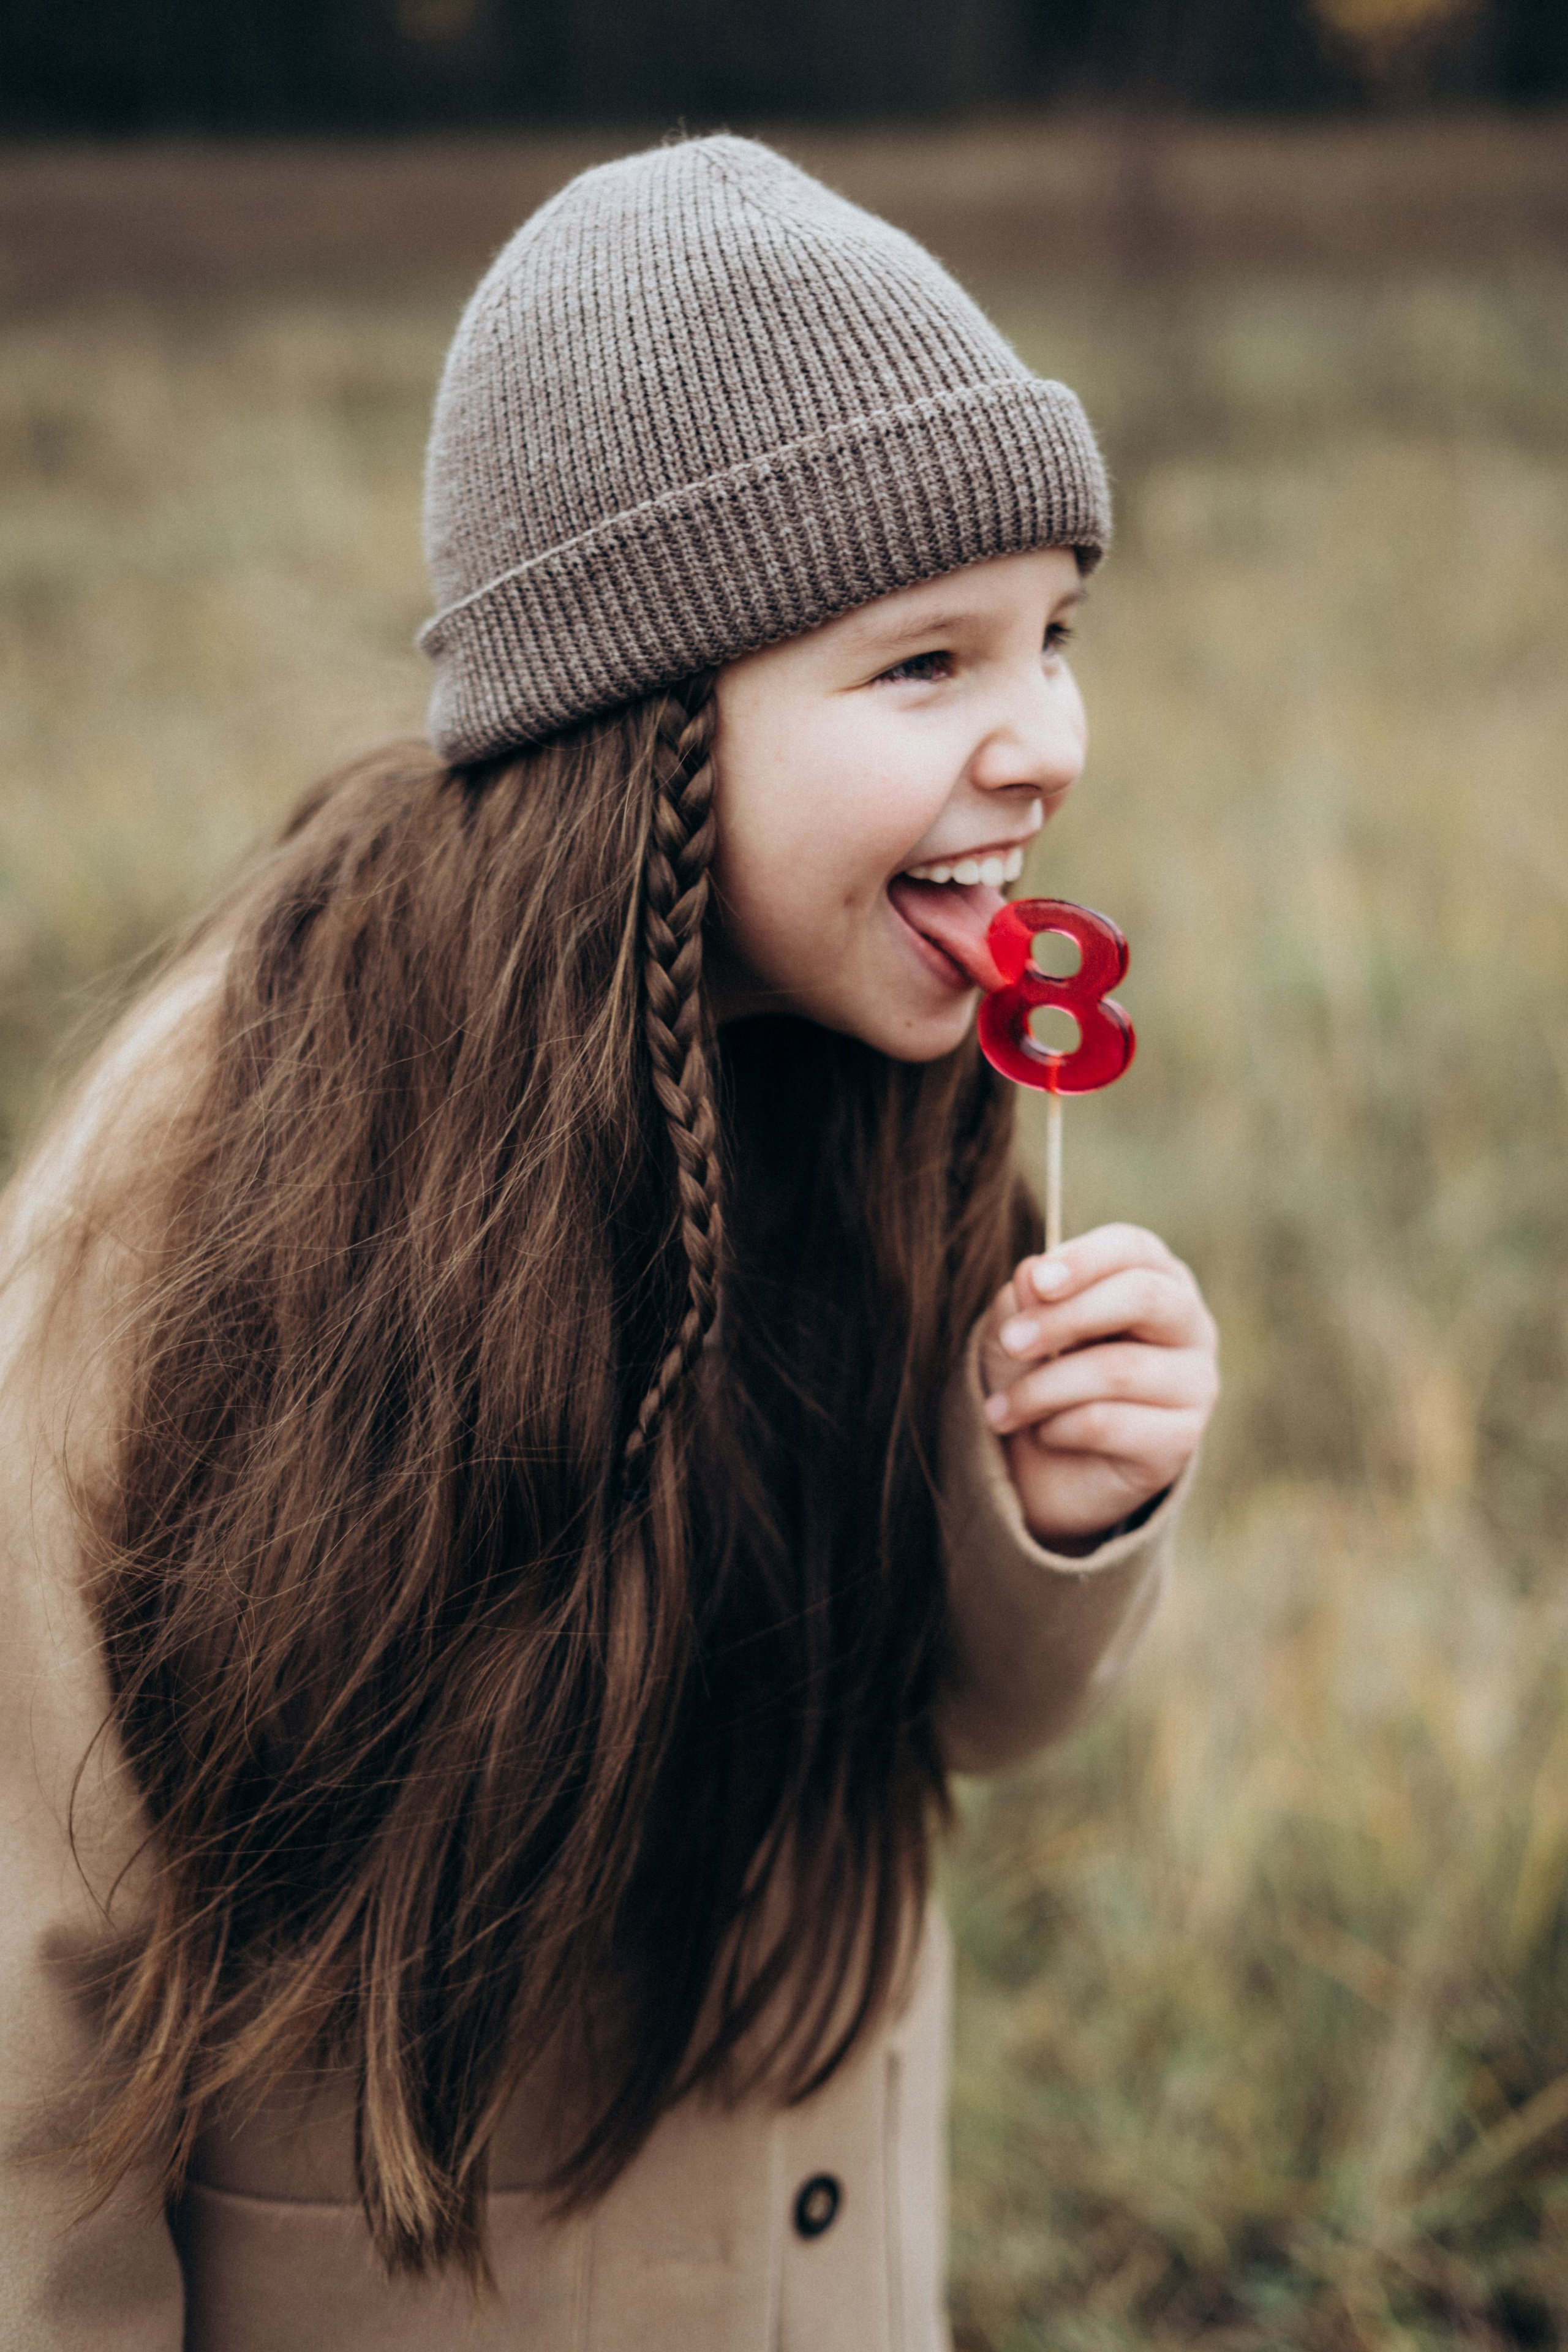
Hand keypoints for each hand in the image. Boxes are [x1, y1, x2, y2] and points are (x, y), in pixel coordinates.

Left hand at [977, 1223, 1217, 1549]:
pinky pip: (1109, 1423)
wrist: (1049, 1469)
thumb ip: (1027, 1300)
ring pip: (1117, 1369)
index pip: (1134, 1248)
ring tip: (1001, 1409)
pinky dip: (1059, 1427)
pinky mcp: (1181, 1440)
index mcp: (1155, 1278)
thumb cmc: (1039, 1377)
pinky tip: (1045, 1433)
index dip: (1085, 1259)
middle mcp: (1189, 1325)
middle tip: (1010, 1343)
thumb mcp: (1019, 1331)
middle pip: (1143, 1297)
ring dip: (1041, 1389)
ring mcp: (1194, 1384)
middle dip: (1064, 1317)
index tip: (1038, 1282)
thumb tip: (1031, 1271)